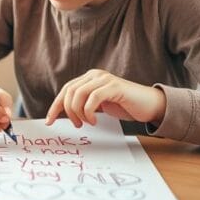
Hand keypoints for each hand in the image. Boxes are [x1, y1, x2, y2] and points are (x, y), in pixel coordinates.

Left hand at [45, 68, 166, 127]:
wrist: (149, 105)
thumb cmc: (124, 106)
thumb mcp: (99, 104)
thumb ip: (84, 103)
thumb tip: (65, 113)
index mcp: (89, 78)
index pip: (66, 90)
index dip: (55, 106)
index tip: (49, 121)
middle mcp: (95, 75)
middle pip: (69, 92)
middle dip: (67, 111)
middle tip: (76, 124)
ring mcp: (105, 79)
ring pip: (78, 95)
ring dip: (78, 113)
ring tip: (87, 123)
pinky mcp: (114, 87)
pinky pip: (93, 98)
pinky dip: (89, 112)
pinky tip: (95, 121)